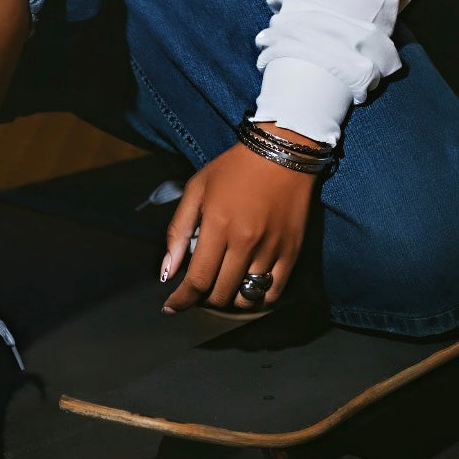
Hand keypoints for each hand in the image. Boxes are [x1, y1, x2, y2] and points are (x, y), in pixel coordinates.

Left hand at [159, 134, 319, 313]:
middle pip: (221, 294)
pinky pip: (273, 292)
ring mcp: (270, 249)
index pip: (198, 280)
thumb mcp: (197, 188)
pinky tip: (248, 289)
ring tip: (223, 290)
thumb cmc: (234, 168)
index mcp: (218, 225)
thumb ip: (178, 230)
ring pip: (246, 298)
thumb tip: (167, 272)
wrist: (281, 151)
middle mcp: (244, 242)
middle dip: (204, 300)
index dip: (182, 300)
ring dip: (230, 301)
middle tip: (199, 292)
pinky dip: (258, 298)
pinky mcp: (291, 252)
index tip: (172, 307)